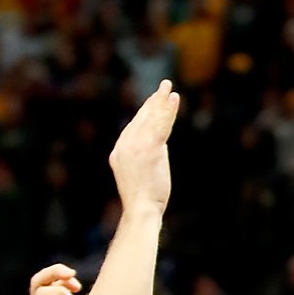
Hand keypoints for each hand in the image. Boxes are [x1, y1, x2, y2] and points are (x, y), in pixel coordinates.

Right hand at [109, 80, 176, 215]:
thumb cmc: (142, 200)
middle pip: (142, 118)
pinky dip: (168, 110)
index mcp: (119, 151)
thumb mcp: (137, 175)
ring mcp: (136, 145)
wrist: (140, 208)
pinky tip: (174, 98)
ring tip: (168, 86)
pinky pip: (161, 124)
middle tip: (163, 87)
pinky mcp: (150, 148)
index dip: (145, 112)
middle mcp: (125, 144)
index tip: (154, 101)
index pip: (134, 126)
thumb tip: (157, 148)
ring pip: (152, 118)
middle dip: (153, 101)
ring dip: (161, 100)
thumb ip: (144, 158)